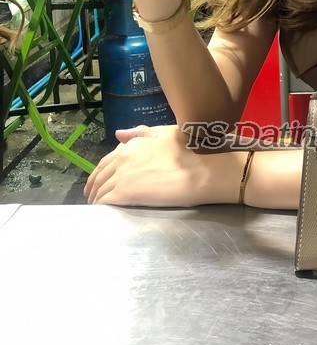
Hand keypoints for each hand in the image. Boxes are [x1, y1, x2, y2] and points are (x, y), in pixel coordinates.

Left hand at [84, 124, 243, 206]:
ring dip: (95, 197)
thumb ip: (140, 133)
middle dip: (93, 186)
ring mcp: (122, 176)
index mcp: (131, 145)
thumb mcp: (165, 133)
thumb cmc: (186, 152)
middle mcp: (122, 158)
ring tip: (96, 206)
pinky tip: (101, 211)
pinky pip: (106, 200)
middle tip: (92, 195)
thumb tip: (118, 134)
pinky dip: (100, 206)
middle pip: (99, 175)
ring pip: (100, 189)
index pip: (106, 160)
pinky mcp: (125, 193)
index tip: (97, 180)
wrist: (196, 173)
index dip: (99, 171)